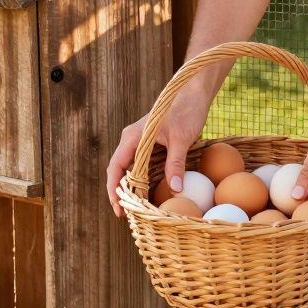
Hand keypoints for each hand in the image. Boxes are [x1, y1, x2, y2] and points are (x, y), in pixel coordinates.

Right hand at [105, 95, 209, 216]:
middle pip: (119, 170)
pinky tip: (149, 192)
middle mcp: (131, 140)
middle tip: (125, 215)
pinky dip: (142, 180)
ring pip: (130, 169)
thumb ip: (175, 164)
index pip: (116, 167)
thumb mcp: (182, 139)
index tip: (119, 209)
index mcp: (132, 137)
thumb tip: (175, 190)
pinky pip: (141, 165)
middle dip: (120, 193)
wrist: (192, 92)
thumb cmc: (186, 111)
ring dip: (131, 188)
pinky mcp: (149, 143)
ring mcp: (139, 141)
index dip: (114, 190)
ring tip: (136, 208)